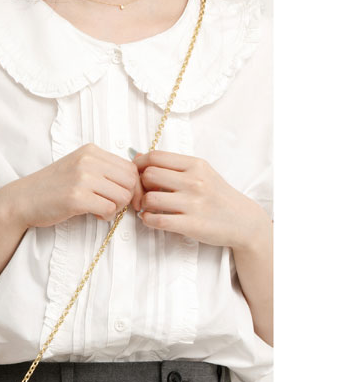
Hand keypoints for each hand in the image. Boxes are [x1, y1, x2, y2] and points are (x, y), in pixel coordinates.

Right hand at [5, 143, 141, 229]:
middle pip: (130, 181)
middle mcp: (88, 161)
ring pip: (122, 196)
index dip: (134, 186)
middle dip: (127, 198)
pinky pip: (109, 209)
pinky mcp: (76, 198)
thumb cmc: (52, 188)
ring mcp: (82, 178)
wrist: (23, 200)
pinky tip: (94, 215)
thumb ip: (102, 170)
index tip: (127, 198)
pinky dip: (105, 216)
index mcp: (91, 151)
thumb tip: (135, 182)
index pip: (130, 167)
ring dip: (116, 208)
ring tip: (100, 210)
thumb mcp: (78, 168)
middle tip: (113, 206)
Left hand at [132, 150, 270, 249]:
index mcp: (196, 165)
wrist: (243, 221)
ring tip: (148, 208)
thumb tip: (139, 157)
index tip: (137, 174)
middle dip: (140, 185)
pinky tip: (151, 218)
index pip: (156, 157)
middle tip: (142, 193)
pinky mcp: (191, 224)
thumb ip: (173, 166)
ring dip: (143, 205)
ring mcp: (193, 203)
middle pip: (149, 175)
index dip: (139, 165)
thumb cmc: (218, 196)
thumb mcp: (202, 173)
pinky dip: (147, 220)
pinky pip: (157, 220)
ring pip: (150, 198)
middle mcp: (194, 181)